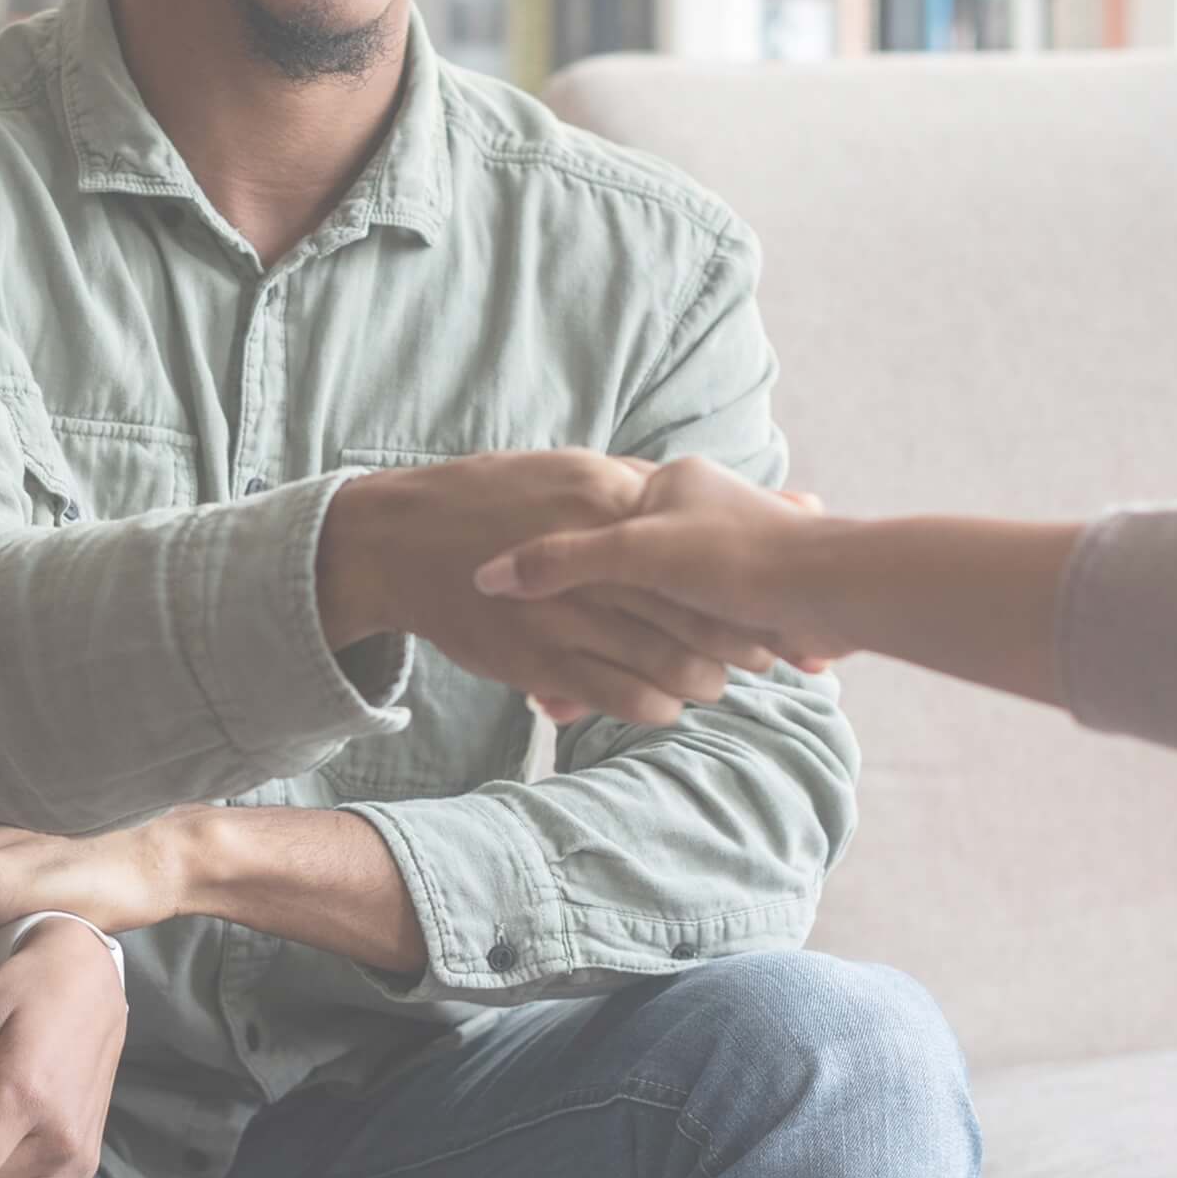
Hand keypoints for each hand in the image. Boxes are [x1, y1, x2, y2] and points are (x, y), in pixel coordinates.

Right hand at [320, 450, 798, 726]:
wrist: (401, 541)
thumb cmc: (492, 498)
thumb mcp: (565, 471)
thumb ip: (630, 482)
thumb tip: (696, 483)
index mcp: (601, 500)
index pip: (691, 548)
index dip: (738, 581)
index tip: (775, 598)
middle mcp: (588, 556)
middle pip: (688, 609)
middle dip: (736, 640)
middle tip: (770, 658)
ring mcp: (561, 612)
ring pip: (658, 658)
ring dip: (699, 679)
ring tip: (717, 685)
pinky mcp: (535, 658)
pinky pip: (611, 692)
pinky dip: (651, 704)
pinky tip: (667, 706)